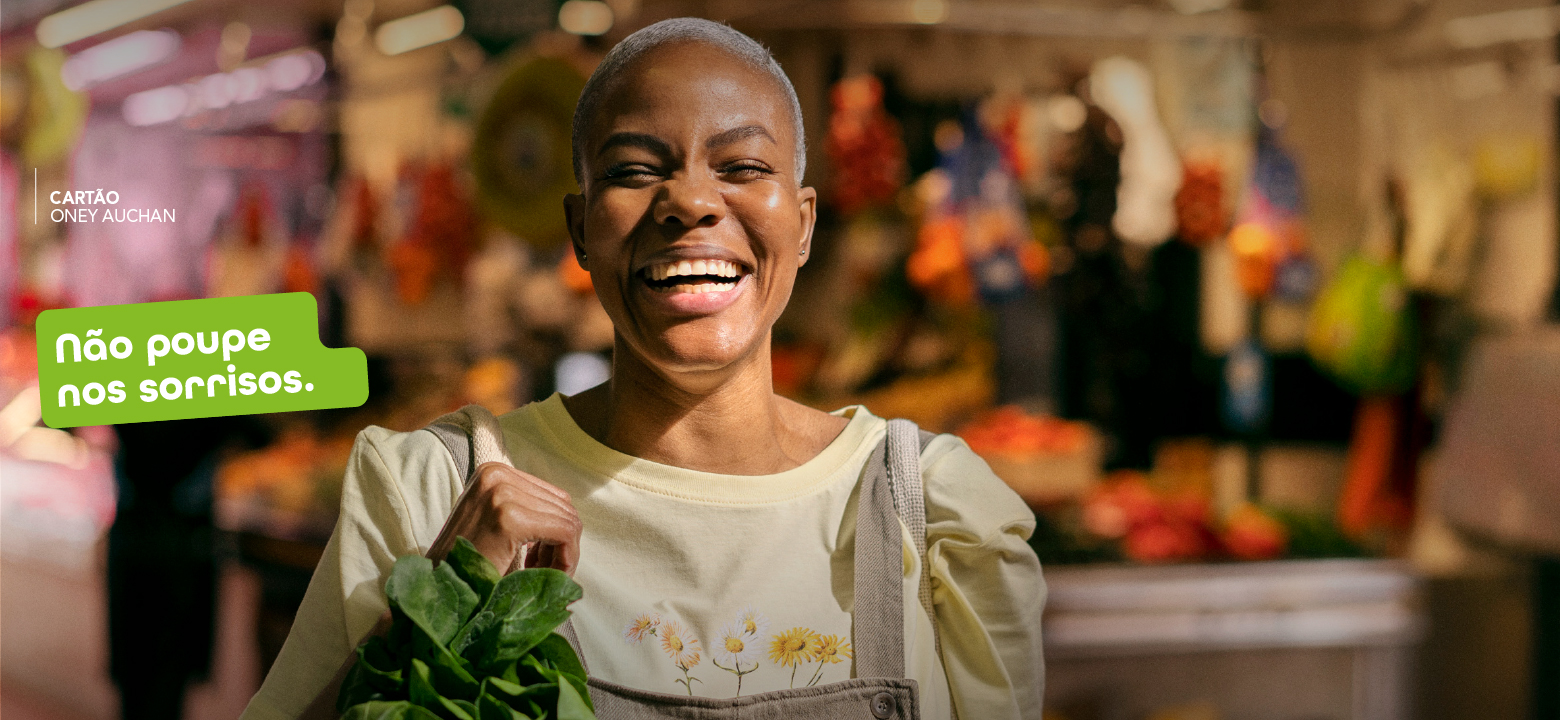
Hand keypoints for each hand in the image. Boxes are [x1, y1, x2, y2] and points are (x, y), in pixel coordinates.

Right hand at [426, 462, 581, 574]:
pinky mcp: (510, 518)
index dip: (558, 531)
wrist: (435, 591)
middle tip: (546, 572)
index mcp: (492, 472)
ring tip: (542, 576)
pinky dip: (567, 558)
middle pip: (562, 506)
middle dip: (563, 543)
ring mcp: (502, 493)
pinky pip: (565, 533)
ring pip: (567, 520)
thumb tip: (570, 514)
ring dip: (563, 553)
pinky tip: (547, 576)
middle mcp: (496, 474)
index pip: (552, 496)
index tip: (543, 560)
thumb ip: (524, 508)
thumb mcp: (493, 523)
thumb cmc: (466, 565)